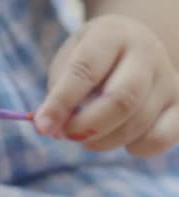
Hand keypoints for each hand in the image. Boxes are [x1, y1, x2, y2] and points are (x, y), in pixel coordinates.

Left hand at [35, 15, 178, 156]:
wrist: (131, 50)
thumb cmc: (90, 61)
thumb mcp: (67, 64)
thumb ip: (58, 94)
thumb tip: (50, 129)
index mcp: (111, 35)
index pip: (85, 70)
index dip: (61, 102)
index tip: (42, 126)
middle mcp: (146, 53)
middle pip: (121, 99)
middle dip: (86, 126)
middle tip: (66, 134)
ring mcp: (168, 79)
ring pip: (137, 123)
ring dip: (102, 140)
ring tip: (85, 136)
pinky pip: (159, 139)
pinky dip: (133, 148)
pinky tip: (118, 139)